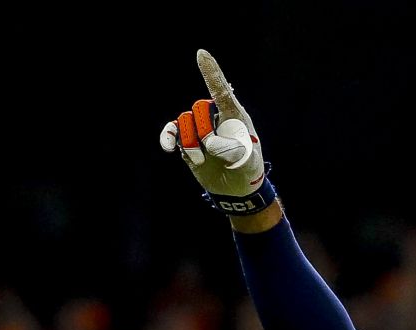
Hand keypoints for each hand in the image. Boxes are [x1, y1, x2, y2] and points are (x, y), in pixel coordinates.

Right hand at [158, 51, 265, 201]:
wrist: (236, 188)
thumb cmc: (247, 168)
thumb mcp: (247, 160)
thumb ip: (231, 150)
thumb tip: (209, 144)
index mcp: (234, 115)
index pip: (221, 90)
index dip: (211, 72)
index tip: (201, 54)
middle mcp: (214, 116)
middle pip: (199, 109)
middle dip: (204, 130)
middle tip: (218, 151)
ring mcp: (199, 128)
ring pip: (185, 122)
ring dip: (193, 144)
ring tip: (204, 159)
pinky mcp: (187, 140)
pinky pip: (172, 132)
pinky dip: (167, 137)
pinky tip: (168, 146)